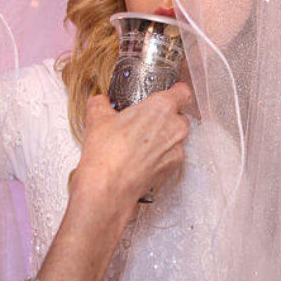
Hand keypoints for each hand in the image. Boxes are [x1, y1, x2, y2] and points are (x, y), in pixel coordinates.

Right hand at [70, 83, 191, 217]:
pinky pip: (172, 154)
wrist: (108, 189)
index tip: (168, 92)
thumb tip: (101, 101)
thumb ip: (101, 103)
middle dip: (166, 117)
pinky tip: (142, 158)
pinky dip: (161, 154)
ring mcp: (177, 149)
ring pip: (177, 136)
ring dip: (164, 136)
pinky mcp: (174, 168)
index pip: (183, 91)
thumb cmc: (106, 153)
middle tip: (145, 120)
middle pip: (180, 115)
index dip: (176, 90)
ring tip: (141, 142)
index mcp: (161, 107)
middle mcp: (175, 127)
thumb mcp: (97, 119)